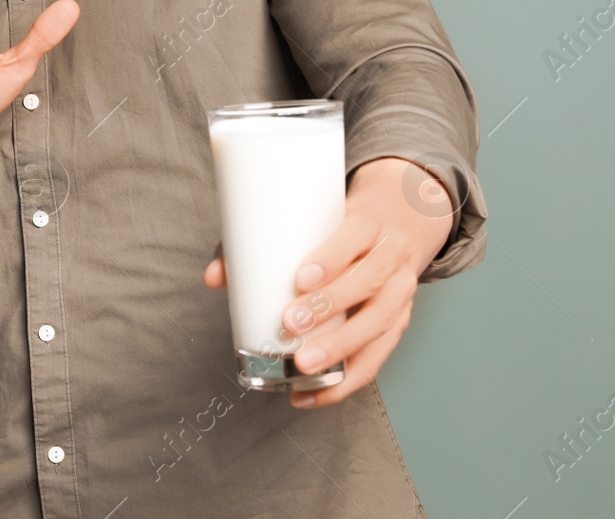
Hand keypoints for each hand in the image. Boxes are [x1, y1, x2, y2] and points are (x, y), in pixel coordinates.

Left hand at [202, 156, 452, 407]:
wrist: (394, 228)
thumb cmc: (336, 226)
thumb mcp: (310, 221)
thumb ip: (259, 244)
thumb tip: (213, 277)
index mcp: (369, 223)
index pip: (356, 235)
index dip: (331, 258)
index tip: (299, 279)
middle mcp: (391, 257)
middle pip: (368, 281)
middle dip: (329, 306)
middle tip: (290, 324)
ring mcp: (400, 292)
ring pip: (379, 322)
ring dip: (340, 348)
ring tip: (303, 364)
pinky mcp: (399, 323)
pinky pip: (378, 357)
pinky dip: (346, 380)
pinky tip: (314, 393)